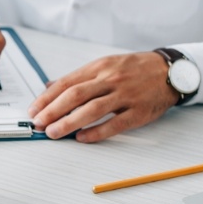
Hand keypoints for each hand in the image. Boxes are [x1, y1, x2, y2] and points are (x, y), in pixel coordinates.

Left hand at [28, 52, 178, 142]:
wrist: (169, 71)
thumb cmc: (132, 69)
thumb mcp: (103, 65)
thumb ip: (77, 78)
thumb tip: (49, 87)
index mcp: (98, 68)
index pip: (65, 83)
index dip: (46, 98)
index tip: (34, 110)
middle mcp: (109, 80)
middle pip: (75, 95)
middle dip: (52, 110)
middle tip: (38, 123)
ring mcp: (125, 95)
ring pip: (92, 109)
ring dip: (69, 122)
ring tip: (54, 132)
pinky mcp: (138, 112)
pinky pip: (115, 124)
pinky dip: (96, 132)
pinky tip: (81, 138)